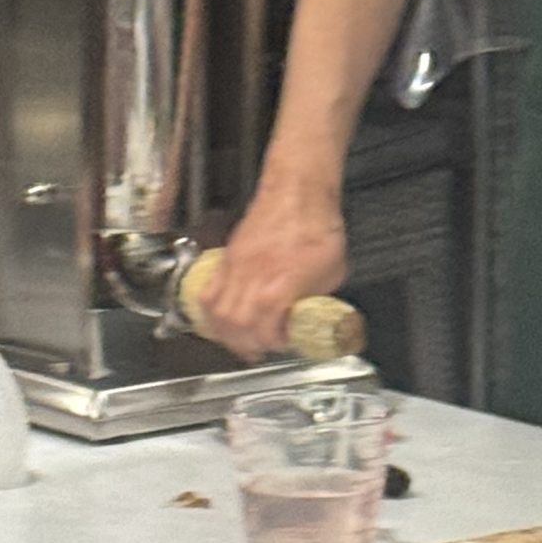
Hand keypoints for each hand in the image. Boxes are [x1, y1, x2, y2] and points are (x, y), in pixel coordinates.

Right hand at [197, 184, 347, 361]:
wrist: (298, 192)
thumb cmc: (317, 226)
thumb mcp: (333, 272)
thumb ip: (317, 300)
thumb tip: (311, 317)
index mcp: (280, 287)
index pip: (265, 330)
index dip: (273, 343)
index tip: (283, 342)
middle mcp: (253, 280)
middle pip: (235, 326)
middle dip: (246, 344)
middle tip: (257, 350)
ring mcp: (237, 268)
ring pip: (217, 312)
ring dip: (226, 332)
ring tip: (237, 339)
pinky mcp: (228, 258)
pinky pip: (209, 291)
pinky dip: (211, 311)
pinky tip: (221, 318)